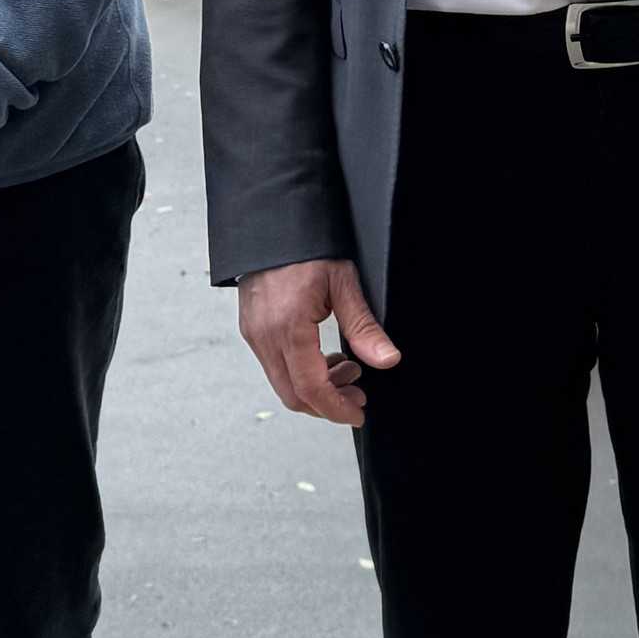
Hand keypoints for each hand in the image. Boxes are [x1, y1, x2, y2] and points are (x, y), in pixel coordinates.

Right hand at [238, 257, 399, 427]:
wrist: (272, 224)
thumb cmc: (307, 246)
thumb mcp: (343, 282)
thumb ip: (363, 327)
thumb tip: (387, 360)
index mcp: (288, 327)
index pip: (311, 388)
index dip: (336, 409)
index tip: (358, 413)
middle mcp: (265, 337)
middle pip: (293, 395)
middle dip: (328, 404)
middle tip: (358, 393)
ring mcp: (254, 335)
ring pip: (282, 384)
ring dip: (315, 389)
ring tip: (347, 369)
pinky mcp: (252, 330)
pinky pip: (274, 367)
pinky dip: (300, 373)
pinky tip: (324, 358)